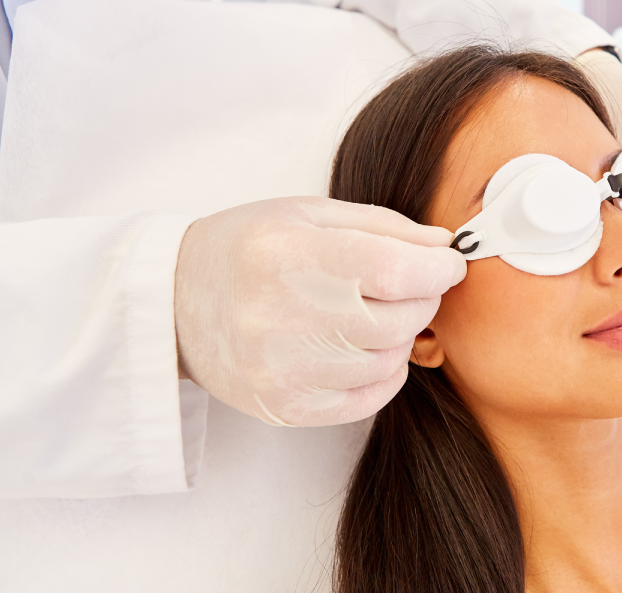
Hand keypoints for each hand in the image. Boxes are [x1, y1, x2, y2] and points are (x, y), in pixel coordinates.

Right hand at [174, 197, 465, 425]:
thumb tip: (444, 246)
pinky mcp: (283, 407)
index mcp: (287, 254)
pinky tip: (369, 347)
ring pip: (387, 360)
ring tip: (379, 311)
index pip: (393, 270)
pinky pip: (367, 398)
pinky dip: (385, 372)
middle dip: (423, 298)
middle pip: (397, 318)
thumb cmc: (246, 247)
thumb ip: (382, 227)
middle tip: (413, 283)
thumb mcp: (308, 214)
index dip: (436, 269)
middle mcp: (279, 316)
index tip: (447, 263)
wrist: (174, 303)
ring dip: (402, 335)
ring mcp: (280, 370)